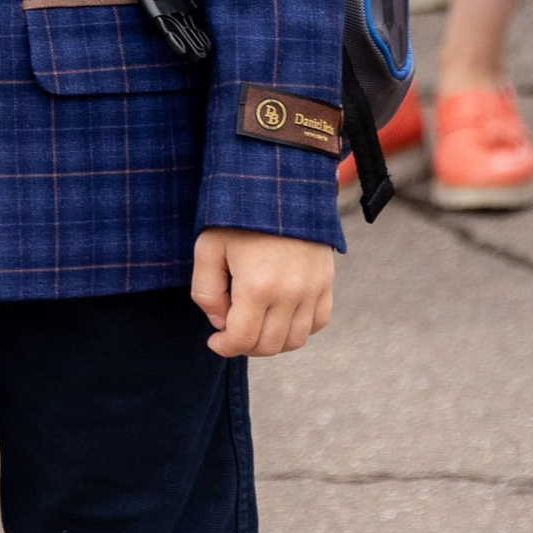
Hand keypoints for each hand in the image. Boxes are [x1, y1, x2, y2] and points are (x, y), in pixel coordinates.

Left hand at [192, 227, 334, 359]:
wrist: (280, 185)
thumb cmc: (238, 216)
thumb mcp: (208, 248)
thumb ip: (206, 291)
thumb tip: (221, 323)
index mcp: (257, 287)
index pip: (242, 339)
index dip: (224, 347)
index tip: (214, 341)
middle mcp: (290, 294)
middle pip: (269, 345)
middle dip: (245, 346)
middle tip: (231, 332)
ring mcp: (313, 289)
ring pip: (295, 340)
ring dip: (272, 342)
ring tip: (255, 326)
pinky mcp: (326, 282)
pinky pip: (318, 322)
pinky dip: (299, 329)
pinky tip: (280, 317)